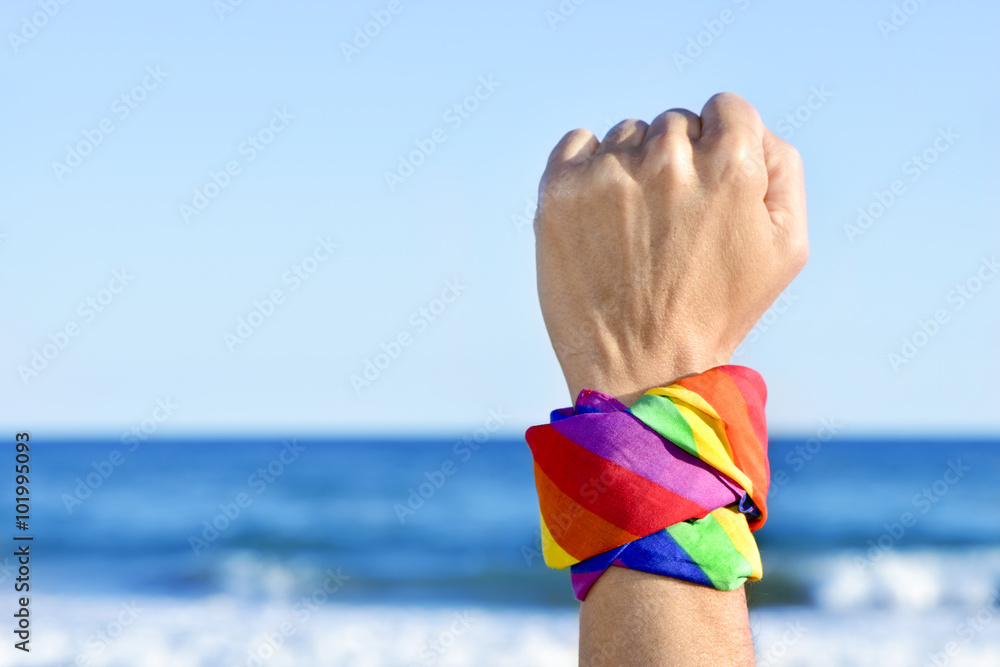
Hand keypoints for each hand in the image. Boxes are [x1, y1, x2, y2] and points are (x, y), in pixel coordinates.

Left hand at [534, 93, 807, 405]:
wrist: (639, 368)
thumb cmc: (718, 311)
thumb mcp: (787, 248)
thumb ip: (783, 169)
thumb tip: (752, 130)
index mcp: (730, 166)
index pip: (727, 108)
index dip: (723, 145)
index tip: (711, 186)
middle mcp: (667, 160)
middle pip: (675, 123)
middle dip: (680, 162)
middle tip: (673, 224)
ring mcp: (608, 174)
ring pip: (628, 135)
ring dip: (634, 168)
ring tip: (636, 230)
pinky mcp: (560, 191)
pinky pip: (578, 143)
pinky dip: (588, 166)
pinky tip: (599, 213)